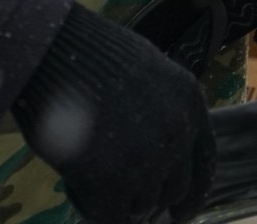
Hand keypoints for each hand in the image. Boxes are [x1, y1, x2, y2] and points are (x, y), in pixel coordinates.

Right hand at [12, 3, 214, 223]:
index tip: (181, 210)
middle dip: (149, 194)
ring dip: (118, 197)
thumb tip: (159, 154)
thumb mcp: (145, 71)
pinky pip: (109, 215)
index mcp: (189, 102)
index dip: (193, 191)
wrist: (52, 49)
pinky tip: (73, 186)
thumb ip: (161, 110)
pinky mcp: (112, 181)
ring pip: (141, 204)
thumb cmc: (89, 54)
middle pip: (174, 189)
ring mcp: (147, 159)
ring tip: (87, 171)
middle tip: (121, 193)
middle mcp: (177, 133)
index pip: (205, 163)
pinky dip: (91, 207)